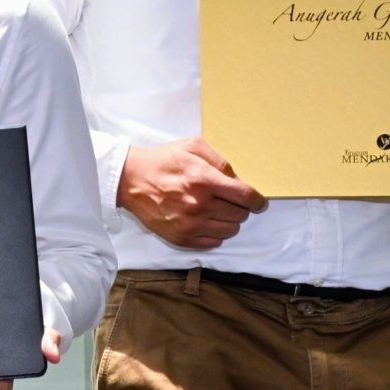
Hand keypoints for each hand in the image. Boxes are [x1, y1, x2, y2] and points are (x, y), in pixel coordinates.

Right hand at [117, 138, 266, 247]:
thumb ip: (220, 161)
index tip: (259, 203)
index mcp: (204, 180)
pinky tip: (207, 221)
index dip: (258, 201)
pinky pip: (213, 242)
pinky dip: (216, 233)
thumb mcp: (193, 147)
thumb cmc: (162, 161)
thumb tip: (237, 181)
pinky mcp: (181, 238)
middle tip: (230, 201)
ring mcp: (190, 225)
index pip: (245, 197)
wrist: (130, 180)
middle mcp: (199, 205)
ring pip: (230, 230)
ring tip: (218, 211)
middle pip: (240, 215)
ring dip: (230, 221)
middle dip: (241, 207)